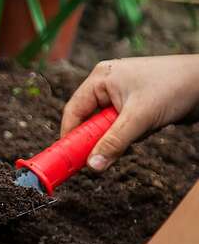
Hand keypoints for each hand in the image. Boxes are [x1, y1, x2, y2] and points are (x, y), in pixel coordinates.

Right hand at [61, 55, 198, 171]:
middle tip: (107, 152)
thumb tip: (92, 166)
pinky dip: (133, 133)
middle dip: (102, 136)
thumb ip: (113, 143)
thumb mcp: (139, 118)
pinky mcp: (135, 103)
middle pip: (90, 120)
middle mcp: (107, 84)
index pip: (74, 111)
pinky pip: (123, 126)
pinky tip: (149, 127)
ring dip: (122, 135)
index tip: (69, 158)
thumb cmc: (175, 87)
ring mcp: (121, 93)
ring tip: (143, 129)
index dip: (70, 135)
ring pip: (108, 126)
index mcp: (101, 78)